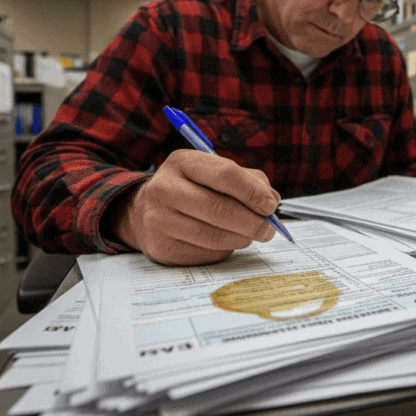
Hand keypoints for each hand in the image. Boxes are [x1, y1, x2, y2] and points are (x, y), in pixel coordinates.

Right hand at [112, 150, 280, 265]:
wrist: (144, 212)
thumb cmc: (190, 189)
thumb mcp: (212, 172)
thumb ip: (247, 180)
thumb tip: (271, 201)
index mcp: (182, 162)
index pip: (225, 174)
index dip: (253, 192)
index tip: (270, 205)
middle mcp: (165, 189)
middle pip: (220, 209)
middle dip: (253, 222)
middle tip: (268, 229)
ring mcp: (159, 220)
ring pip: (214, 236)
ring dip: (242, 238)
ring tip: (251, 235)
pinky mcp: (161, 248)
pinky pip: (205, 253)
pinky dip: (224, 249)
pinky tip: (226, 242)